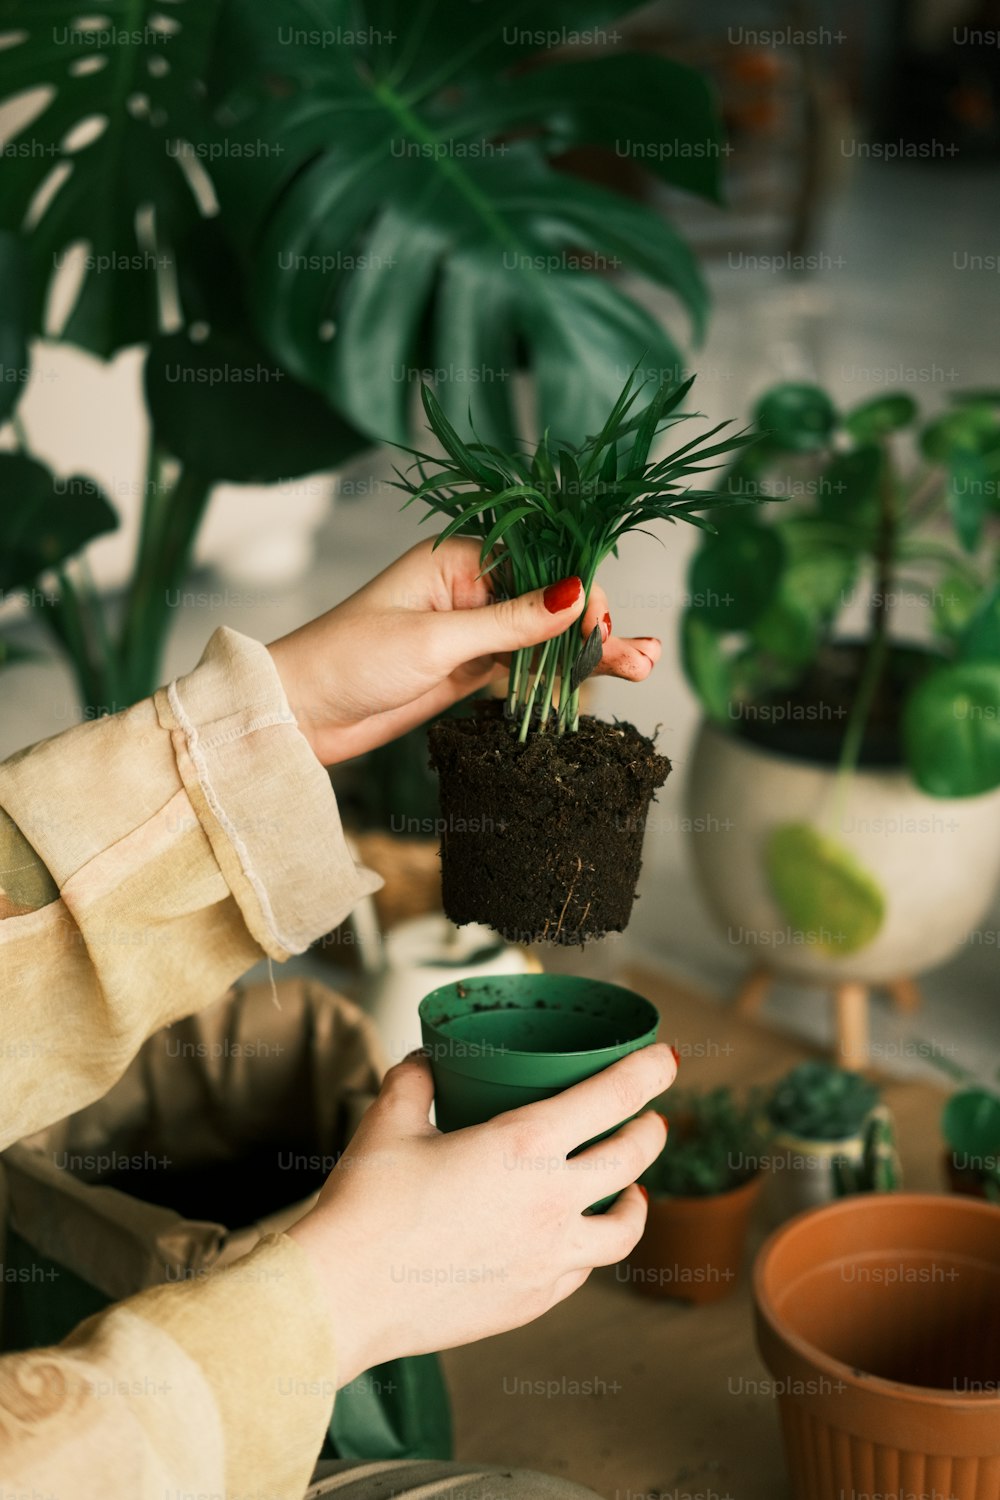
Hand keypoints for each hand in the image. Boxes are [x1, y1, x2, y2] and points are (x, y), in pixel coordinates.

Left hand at [266, 537, 661, 764]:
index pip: (539, 562)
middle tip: (636, 655)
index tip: (601, 626)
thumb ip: (510, 624)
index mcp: (457, 560)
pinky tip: (601, 678)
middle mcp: (469, 588)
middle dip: (595, 624)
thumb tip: (576, 594)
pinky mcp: (469, 669)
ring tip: (643, 666)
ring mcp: (471, 630)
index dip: (577, 591)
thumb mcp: (435, 640)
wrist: (299, 714)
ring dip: (589, 651)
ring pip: (544, 636)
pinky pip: (526, 666)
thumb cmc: (349, 660)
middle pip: (550, 599)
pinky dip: (561, 674)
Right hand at [286, 1042, 674, 1382]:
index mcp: (524, 1147)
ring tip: (634, 1189)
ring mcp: (547, 1258)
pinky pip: (581, 1271)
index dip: (647, 1071)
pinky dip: (589, 1248)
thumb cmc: (366, 1205)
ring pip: (624, 1229)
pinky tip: (576, 1238)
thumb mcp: (389, 1122)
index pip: (611, 1097)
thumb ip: (415, 1081)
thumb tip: (426, 1062)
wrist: (344, 1297)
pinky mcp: (531, 1301)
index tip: (667, 1058)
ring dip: (638, 1200)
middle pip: (632, 1159)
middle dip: (651, 1130)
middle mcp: (550, 1202)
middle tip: (651, 1117)